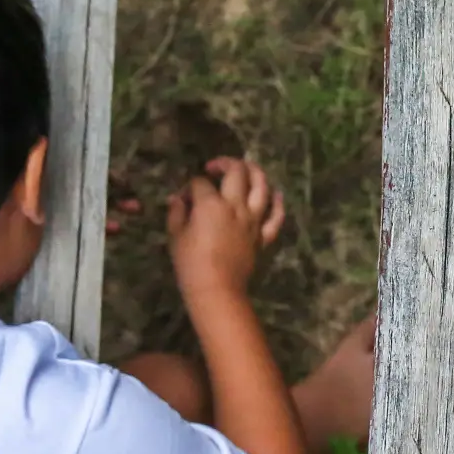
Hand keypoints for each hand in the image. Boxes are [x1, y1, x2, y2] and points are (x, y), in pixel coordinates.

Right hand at [166, 156, 285, 299]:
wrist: (216, 290)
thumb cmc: (191, 264)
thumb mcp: (175, 236)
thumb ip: (177, 213)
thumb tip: (177, 199)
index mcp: (211, 204)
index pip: (200, 183)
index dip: (190, 186)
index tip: (183, 198)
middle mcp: (235, 205)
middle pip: (236, 173)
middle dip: (225, 163)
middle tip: (214, 167)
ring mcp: (253, 220)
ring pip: (262, 186)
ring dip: (255, 172)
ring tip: (247, 167)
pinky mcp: (263, 236)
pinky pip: (276, 216)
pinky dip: (278, 203)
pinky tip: (276, 193)